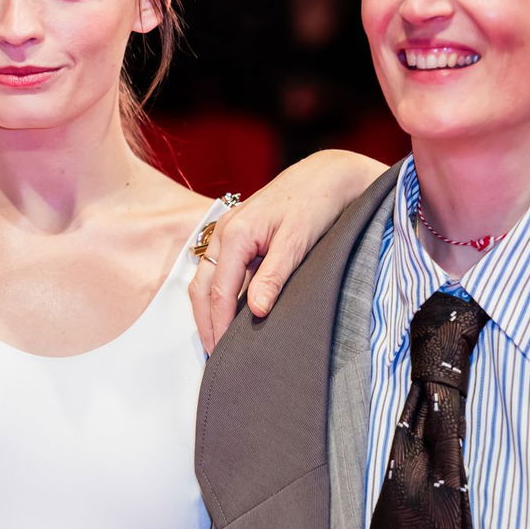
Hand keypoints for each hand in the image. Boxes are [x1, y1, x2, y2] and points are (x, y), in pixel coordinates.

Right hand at [190, 149, 386, 351]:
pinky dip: (218, 293)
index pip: (218, 290)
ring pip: (206, 277)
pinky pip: (218, 268)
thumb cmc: (315, 203)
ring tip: (217, 338)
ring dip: (208, 308)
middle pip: (202, 286)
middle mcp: (224, 231)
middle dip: (205, 321)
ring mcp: (227, 230)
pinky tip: (229, 310)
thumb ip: (274, 277)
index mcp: (236, 234)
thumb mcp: (298, 242)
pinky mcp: (237, 233)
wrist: (328, 174)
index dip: (218, 324)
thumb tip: (255, 311)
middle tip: (214, 354)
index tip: (222, 353)